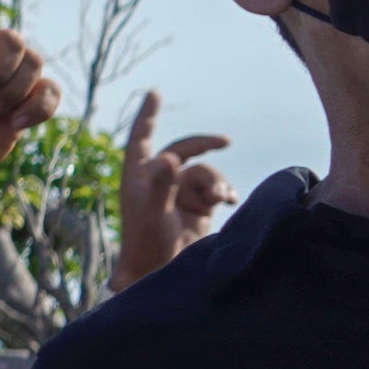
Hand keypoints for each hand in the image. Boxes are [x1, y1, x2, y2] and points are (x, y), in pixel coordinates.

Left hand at [113, 91, 235, 286]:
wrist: (163, 276)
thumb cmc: (148, 246)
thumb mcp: (153, 214)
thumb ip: (161, 186)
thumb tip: (170, 158)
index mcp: (137, 177)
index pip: (141, 137)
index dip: (148, 115)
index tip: (155, 92)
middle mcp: (157, 181)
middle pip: (182, 149)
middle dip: (203, 144)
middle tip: (225, 141)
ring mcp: (178, 194)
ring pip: (203, 172)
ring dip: (215, 181)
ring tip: (221, 200)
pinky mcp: (198, 208)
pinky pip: (215, 188)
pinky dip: (224, 191)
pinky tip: (230, 202)